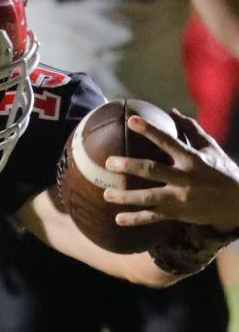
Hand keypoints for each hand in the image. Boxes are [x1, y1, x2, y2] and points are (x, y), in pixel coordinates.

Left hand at [103, 109, 238, 232]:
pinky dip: (135, 219)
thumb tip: (172, 112)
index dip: (150, 130)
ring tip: (106, 193)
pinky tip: (118, 219)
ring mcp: (179, 198)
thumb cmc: (221, 171)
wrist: (236, 204)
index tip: (131, 121)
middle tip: (108, 162)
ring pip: (148, 197)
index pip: (168, 141)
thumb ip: (191, 130)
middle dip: (129, 166)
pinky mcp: (177, 214)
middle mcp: (184, 178)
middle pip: (152, 171)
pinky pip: (153, 217)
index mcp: (192, 159)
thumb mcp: (210, 149)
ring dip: (126, 197)